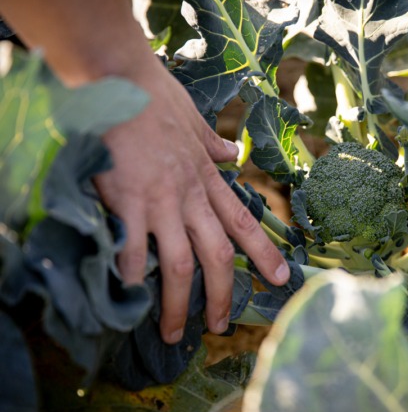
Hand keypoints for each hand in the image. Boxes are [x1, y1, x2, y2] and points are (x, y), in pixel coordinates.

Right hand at [94, 60, 289, 343]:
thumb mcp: (194, 120)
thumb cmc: (156, 95)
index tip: (282, 278)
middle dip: (222, 295)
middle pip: (217, 256)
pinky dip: (133, 278)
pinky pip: (134, 250)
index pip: (244, 223)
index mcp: (208, 179)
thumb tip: (228, 153)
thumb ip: (211, 144)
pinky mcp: (128, 201)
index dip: (265, 253)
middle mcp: (191, 197)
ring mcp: (161, 201)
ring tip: (175, 333)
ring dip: (179, 304)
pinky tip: (131, 301)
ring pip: (180, 265)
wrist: (121, 78)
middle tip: (222, 325)